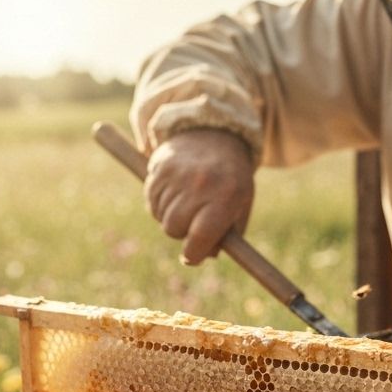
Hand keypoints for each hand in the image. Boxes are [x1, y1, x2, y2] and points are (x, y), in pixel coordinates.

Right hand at [144, 129, 254, 264]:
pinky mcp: (160, 166)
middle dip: (181, 232)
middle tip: (192, 222)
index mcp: (226, 197)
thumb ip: (226, 237)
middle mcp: (200, 184)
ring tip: (186, 202)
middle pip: (173, 229)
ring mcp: (178, 173)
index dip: (192, 254)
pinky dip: (160, 203)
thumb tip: (203, 256)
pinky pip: (151, 201)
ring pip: (160, 216)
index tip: (191, 256)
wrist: (216, 135)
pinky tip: (175, 192)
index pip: (200, 237)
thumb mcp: (240, 207)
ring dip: (170, 216)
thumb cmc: (231, 181)